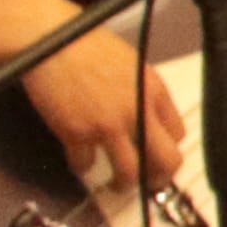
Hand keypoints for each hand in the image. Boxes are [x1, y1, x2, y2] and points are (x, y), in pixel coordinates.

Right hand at [26, 19, 185, 197]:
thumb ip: (142, 91)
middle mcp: (137, 110)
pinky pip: (85, 165)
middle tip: (151, 184)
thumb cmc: (85, 44)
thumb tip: (147, 115)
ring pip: (129, 174)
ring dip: (123, 185)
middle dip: (160, 178)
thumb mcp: (130, 62)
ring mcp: (107, 124)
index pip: (177, 133)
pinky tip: (80, 161)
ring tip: (117, 186)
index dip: (168, 148)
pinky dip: (82, 167)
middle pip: (166, 160)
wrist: (49, 40)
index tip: (159, 156)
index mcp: (154, 90)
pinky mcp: (77, 133)